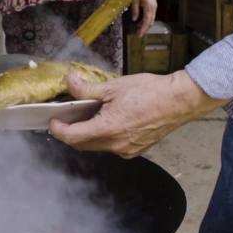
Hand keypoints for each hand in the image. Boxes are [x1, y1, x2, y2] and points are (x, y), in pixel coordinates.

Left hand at [49, 71, 226, 157]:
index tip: (52, 121)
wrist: (179, 101)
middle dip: (70, 133)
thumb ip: (87, 88)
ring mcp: (126, 150)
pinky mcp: (136, 150)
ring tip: (87, 116)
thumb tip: (69, 82)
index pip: (72, 137)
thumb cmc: (150, 92)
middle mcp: (116, 145)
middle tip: (65, 118)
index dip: (58, 130)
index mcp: (108, 129)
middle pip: (82, 144)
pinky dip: (104, 136)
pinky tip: (106, 121)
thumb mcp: (114, 86)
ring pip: (97, 146)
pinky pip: (112, 146)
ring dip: (87, 134)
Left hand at [132, 0, 156, 36]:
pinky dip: (147, 19)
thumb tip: (135, 20)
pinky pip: (151, 14)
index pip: (147, 22)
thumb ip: (135, 10)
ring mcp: (154, 5)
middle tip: (138, 34)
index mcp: (149, 7)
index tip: (138, 35)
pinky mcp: (153, 3)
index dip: (143, 29)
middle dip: (145, 29)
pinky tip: (141, 21)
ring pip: (151, 19)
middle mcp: (153, 8)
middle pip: (150, 22)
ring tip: (139, 29)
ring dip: (146, 24)